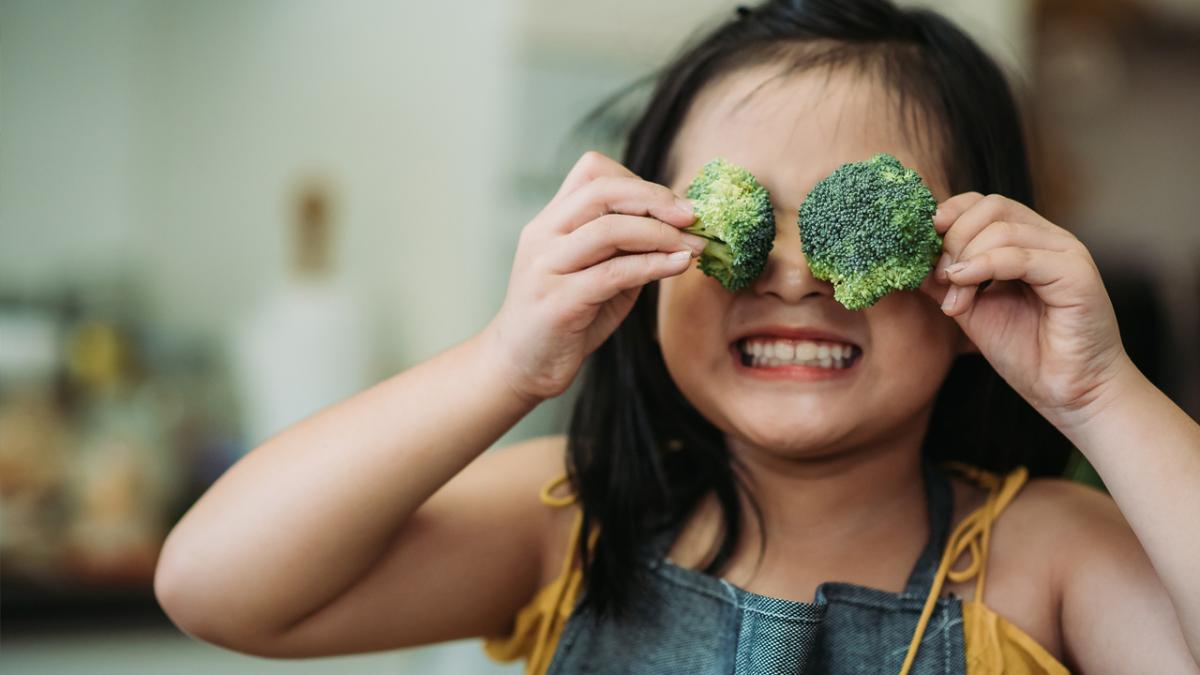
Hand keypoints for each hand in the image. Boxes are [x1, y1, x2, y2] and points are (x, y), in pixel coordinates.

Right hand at [482, 151, 705, 403]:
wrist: (521, 366)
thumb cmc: (565, 319)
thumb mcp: (597, 274)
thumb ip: (627, 249)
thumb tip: (681, 228)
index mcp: (550, 221)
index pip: (592, 172)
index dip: (638, 181)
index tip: (675, 204)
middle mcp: (542, 236)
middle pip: (602, 191)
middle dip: (655, 199)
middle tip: (693, 217)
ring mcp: (545, 267)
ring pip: (609, 229)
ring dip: (661, 234)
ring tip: (693, 246)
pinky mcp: (557, 302)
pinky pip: (613, 273)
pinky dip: (653, 265)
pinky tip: (678, 266)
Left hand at [919, 192, 1132, 429]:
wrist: (1069, 392)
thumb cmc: (1026, 352)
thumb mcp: (971, 309)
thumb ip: (944, 281)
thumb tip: (907, 259)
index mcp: (1026, 241)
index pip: (982, 204)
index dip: (948, 215)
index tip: (922, 244)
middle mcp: (1048, 239)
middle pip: (990, 207)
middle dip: (953, 238)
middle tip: (939, 278)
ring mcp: (1065, 252)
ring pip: (1002, 229)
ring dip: (964, 261)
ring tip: (955, 299)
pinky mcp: (1076, 273)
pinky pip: (1020, 256)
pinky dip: (983, 266)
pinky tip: (963, 285)